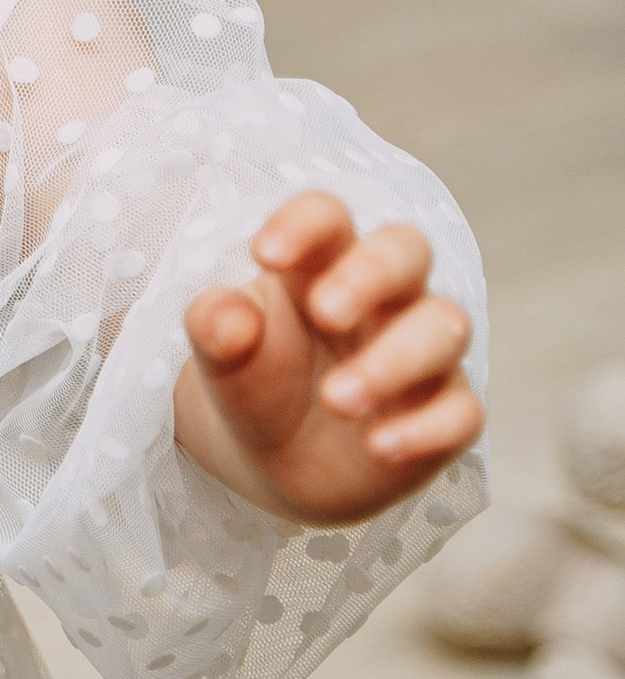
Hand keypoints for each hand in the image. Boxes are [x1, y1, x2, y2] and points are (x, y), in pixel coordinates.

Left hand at [174, 192, 481, 524]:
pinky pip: (462, 412)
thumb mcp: (223, 356)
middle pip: (406, 250)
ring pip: (443, 329)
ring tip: (336, 400)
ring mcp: (423, 353)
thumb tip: (225, 319)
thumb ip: (215, 327)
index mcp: (322, 264)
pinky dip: (428, 429)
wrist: (276, 461)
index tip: (265, 255)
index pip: (328, 217)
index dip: (305, 224)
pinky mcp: (444, 413)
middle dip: (370, 274)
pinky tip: (380, 447)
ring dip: (394, 362)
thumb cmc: (257, 381)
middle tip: (325, 313)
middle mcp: (385, 297)